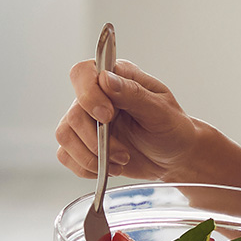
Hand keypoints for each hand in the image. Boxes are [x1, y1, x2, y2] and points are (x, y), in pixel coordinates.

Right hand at [53, 59, 199, 179]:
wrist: (175, 157)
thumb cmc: (172, 128)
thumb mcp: (160, 110)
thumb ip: (133, 94)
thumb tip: (105, 78)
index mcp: (117, 78)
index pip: (83, 73)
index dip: (88, 94)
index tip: (107, 116)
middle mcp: (97, 96)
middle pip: (73, 113)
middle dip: (97, 140)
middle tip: (123, 152)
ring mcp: (87, 121)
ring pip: (65, 135)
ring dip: (92, 156)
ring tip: (120, 160)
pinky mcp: (82, 143)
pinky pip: (65, 155)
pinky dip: (86, 167)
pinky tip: (109, 168)